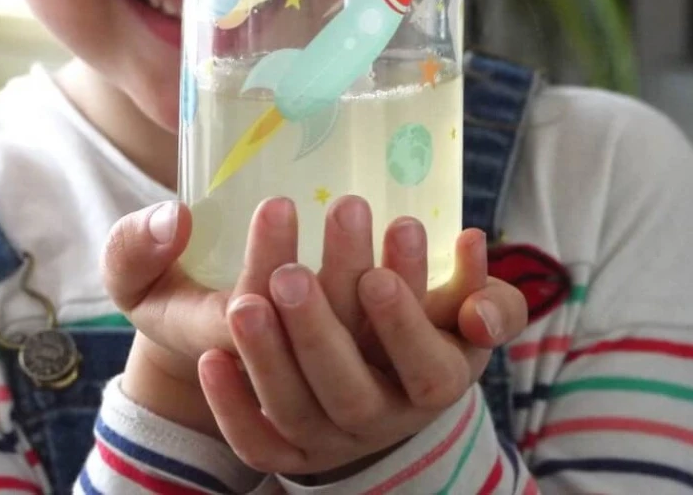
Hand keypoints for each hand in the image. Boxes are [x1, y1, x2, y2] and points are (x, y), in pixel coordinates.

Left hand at [195, 201, 526, 475]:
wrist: (388, 390)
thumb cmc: (427, 329)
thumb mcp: (465, 314)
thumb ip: (482, 285)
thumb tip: (473, 240)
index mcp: (434, 383)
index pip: (427, 369)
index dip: (403, 324)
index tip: (374, 274)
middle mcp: (383, 420)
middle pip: (351, 391)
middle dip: (319, 331)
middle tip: (290, 273)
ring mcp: (332, 442)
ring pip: (296, 413)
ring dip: (268, 358)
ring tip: (245, 302)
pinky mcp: (290, 452)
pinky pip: (257, 445)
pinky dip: (233, 407)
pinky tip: (211, 357)